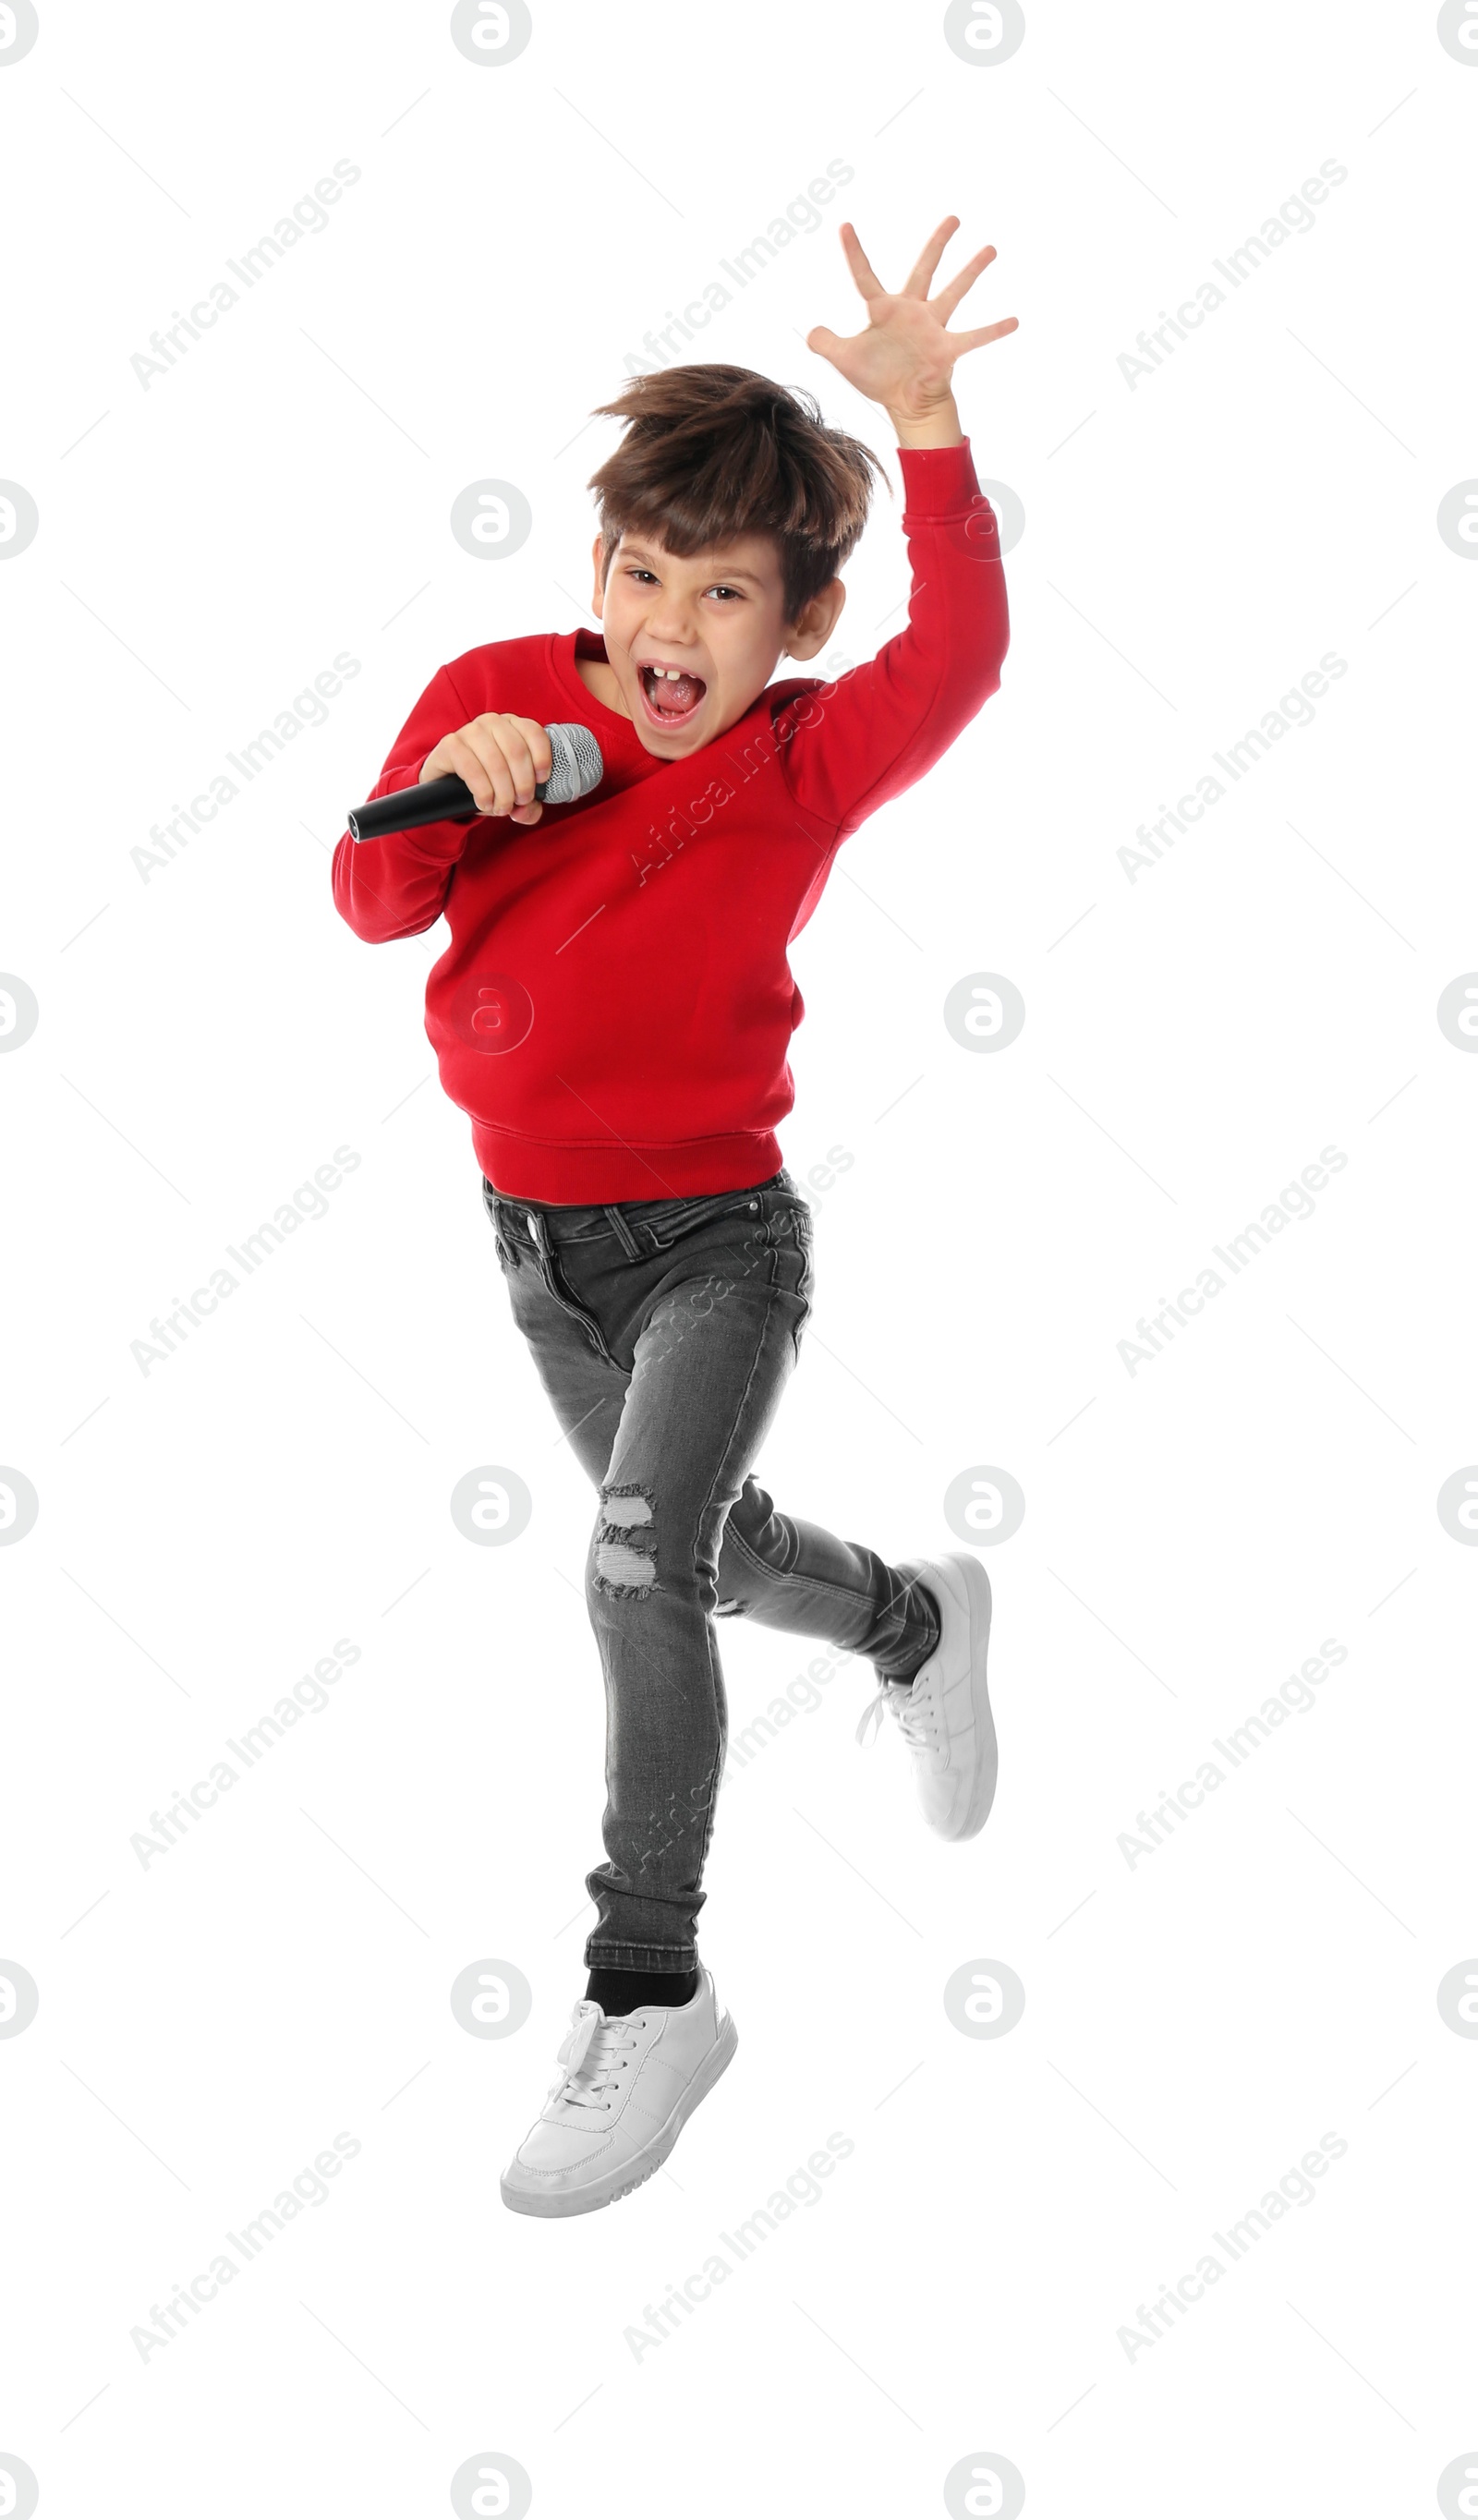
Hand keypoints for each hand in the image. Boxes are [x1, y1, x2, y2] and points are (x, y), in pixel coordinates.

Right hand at [420, 713, 549, 822]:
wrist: (449, 782)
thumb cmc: (487, 782)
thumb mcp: (513, 794)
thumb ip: (528, 807)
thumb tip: (524, 812)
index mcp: (512, 725)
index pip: (534, 733)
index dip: (542, 759)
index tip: (541, 781)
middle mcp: (492, 722)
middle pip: (517, 751)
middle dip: (522, 784)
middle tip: (519, 802)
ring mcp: (470, 731)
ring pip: (496, 762)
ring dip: (502, 792)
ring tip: (501, 807)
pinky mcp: (451, 744)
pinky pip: (472, 769)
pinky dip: (483, 792)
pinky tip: (484, 802)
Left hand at [806, 217, 1017, 443]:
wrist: (905, 404)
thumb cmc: (878, 378)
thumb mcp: (844, 360)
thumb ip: (826, 344)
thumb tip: (811, 333)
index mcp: (883, 309)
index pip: (864, 276)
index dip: (854, 253)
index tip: (845, 226)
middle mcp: (912, 311)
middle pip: (923, 269)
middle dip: (938, 243)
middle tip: (953, 217)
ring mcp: (932, 328)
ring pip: (954, 292)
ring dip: (972, 271)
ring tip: (990, 249)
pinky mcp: (948, 349)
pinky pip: (975, 338)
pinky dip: (994, 330)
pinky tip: (1015, 321)